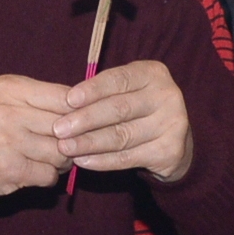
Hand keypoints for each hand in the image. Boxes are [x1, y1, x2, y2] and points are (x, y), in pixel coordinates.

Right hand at [0, 74, 75, 201]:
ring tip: (46, 160)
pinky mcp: (8, 168)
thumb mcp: (0, 100)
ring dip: (61, 161)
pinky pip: (49, 175)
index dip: (80, 112)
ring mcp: (7, 140)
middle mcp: (7, 110)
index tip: (79, 124)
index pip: (65, 96)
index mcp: (8, 87)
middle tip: (65, 146)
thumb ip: (36, 100)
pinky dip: (47, 178)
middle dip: (73, 140)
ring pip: (61, 152)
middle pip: (67, 125)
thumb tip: (83, 108)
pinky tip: (33, 173)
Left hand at [55, 59, 194, 185]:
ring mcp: (173, 124)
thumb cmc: (138, 109)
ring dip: (89, 143)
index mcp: (153, 73)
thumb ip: (103, 93)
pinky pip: (128, 157)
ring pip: (122, 135)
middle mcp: (167, 95)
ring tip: (65, 148)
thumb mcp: (127, 91)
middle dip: (85, 120)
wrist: (174, 141)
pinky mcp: (171, 151)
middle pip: (119, 109)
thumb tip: (66, 105)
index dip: (93, 90)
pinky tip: (84, 161)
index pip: (119, 79)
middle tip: (59, 129)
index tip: (68, 100)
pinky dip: (103, 161)